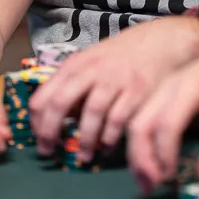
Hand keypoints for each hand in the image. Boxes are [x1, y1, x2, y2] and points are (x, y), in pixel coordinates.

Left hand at [29, 17, 198, 163]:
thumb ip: (73, 88)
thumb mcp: (91, 64)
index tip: (39, 139)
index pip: (44, 95)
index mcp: (75, 65)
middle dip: (50, 132)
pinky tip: (107, 147)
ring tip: (83, 157)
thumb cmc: (122, 56)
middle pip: (60, 103)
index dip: (37, 121)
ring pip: (91, 114)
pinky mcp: (137, 91)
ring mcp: (115, 80)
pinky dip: (110, 137)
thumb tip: (58, 120)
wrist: (161, 41)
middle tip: (49, 152)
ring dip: (84, 140)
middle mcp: (91, 71)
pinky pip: (118, 119)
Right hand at [127, 37, 198, 192]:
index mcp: (191, 88)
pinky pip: (142, 119)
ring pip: (136, 123)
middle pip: (141, 124)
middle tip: (151, 186)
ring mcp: (162, 87)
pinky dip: (141, 143)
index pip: (168, 125)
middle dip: (142, 159)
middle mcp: (169, 86)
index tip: (172, 177)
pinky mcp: (160, 92)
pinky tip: (150, 163)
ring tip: (148, 181)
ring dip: (137, 154)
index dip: (165, 155)